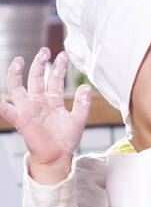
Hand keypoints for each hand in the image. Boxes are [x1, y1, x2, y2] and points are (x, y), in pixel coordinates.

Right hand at [0, 48, 90, 183]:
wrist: (57, 156)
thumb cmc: (66, 138)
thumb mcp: (78, 119)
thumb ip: (83, 103)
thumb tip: (86, 87)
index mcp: (53, 100)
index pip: (55, 79)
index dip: (58, 67)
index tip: (64, 55)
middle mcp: (39, 101)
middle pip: (36, 78)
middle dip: (39, 64)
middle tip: (45, 50)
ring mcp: (28, 109)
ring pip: (18, 88)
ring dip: (17, 74)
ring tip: (18, 60)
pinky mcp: (21, 120)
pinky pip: (8, 110)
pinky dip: (2, 105)